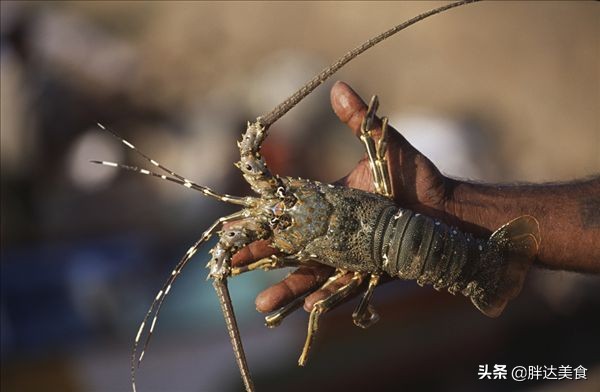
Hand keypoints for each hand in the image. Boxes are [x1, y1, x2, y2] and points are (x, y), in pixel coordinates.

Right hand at [232, 81, 452, 313]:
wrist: (447, 210)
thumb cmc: (416, 177)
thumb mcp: (385, 146)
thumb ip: (360, 122)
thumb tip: (337, 86)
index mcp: (330, 203)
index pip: (288, 211)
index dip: (262, 218)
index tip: (233, 225)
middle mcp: (333, 231)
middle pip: (290, 246)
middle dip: (261, 255)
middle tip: (230, 262)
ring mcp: (349, 254)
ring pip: (312, 272)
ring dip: (287, 286)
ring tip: (263, 304)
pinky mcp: (368, 271)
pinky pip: (345, 286)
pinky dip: (328, 296)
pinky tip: (309, 305)